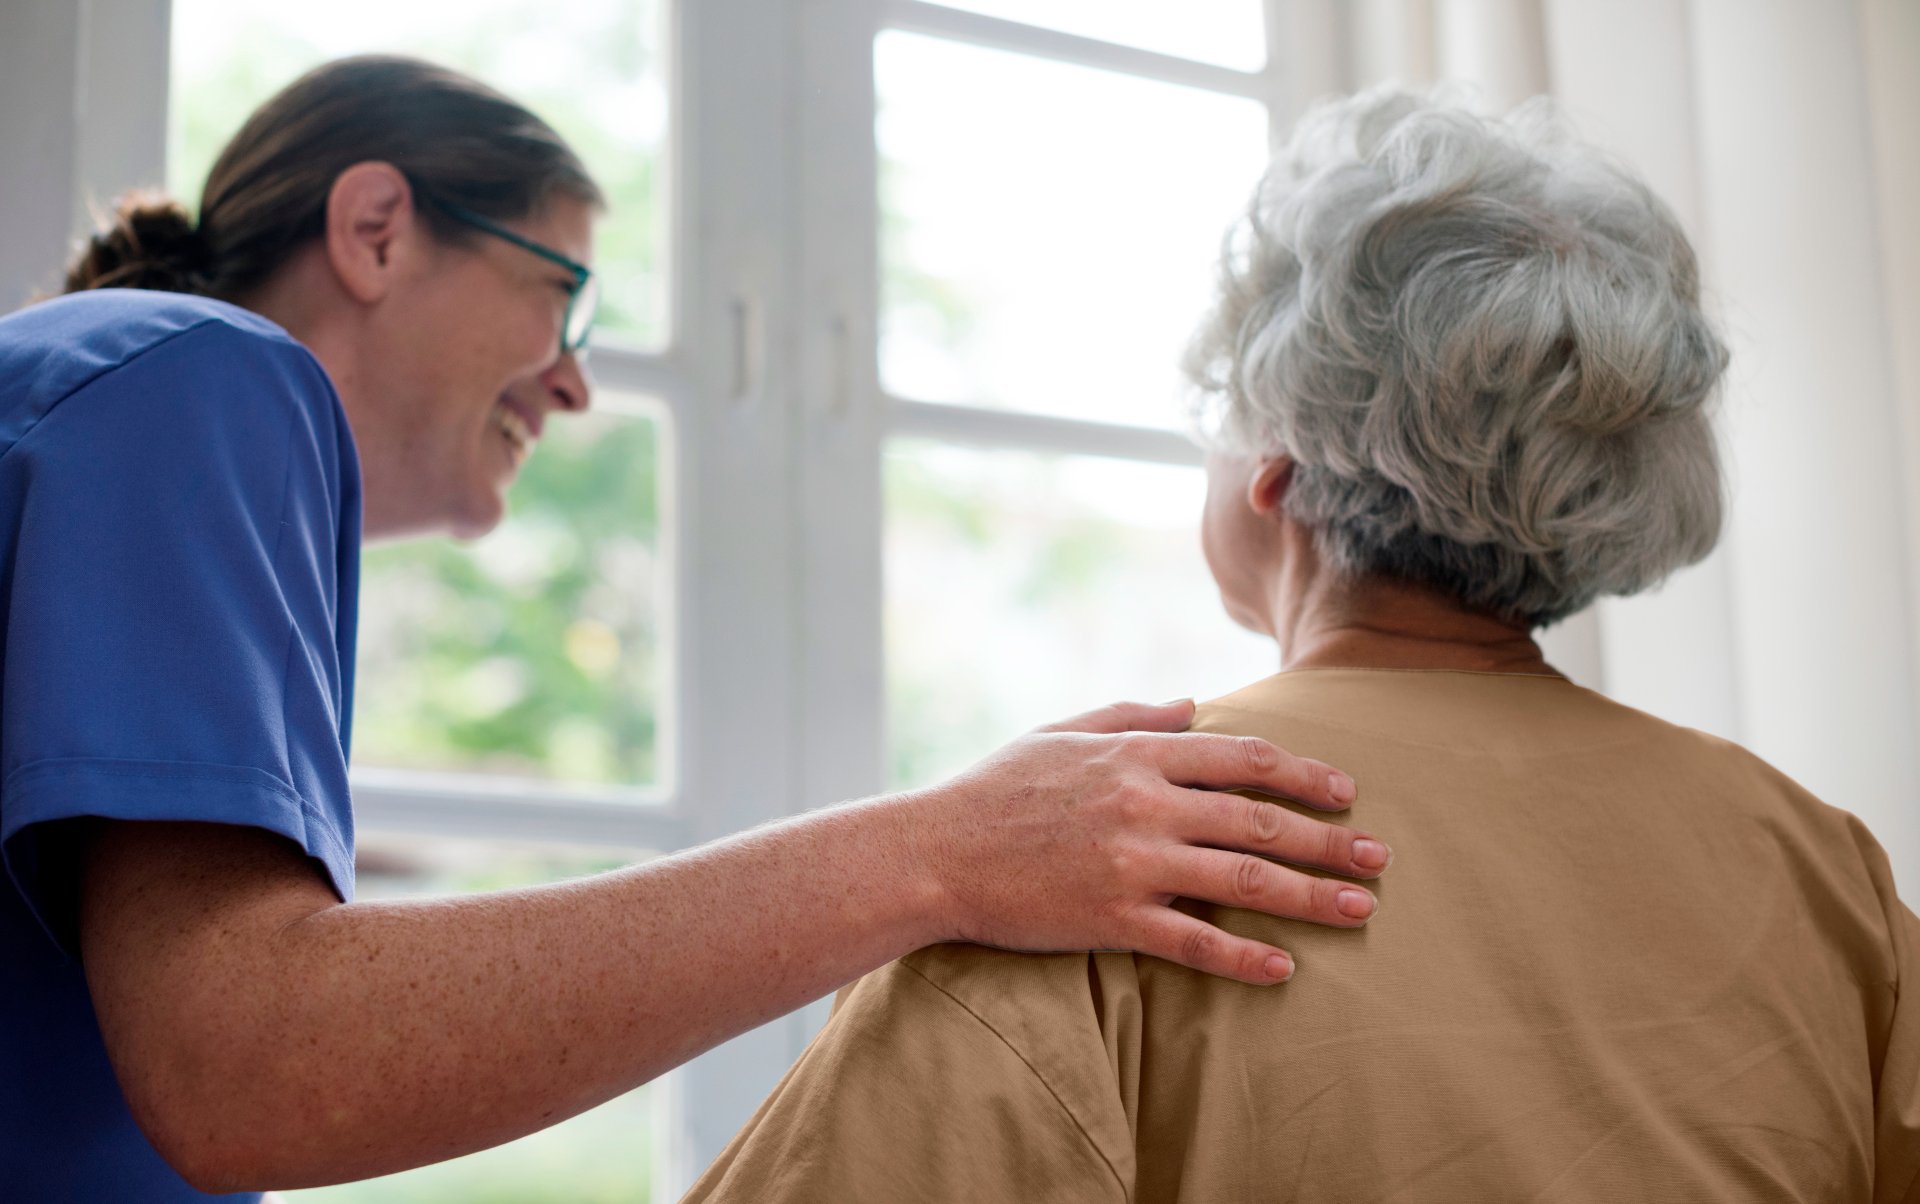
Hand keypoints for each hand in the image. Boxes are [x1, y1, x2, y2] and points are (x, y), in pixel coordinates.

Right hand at [905, 699, 1387, 984]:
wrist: (933, 852)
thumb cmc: (994, 789)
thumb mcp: (1060, 731)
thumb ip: (1130, 715)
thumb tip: (1193, 704)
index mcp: (1136, 754)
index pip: (1243, 758)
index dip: (1304, 773)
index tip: (1345, 791)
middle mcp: (1144, 804)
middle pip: (1260, 819)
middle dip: (1329, 839)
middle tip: (1379, 856)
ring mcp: (1131, 863)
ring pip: (1243, 878)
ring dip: (1310, 896)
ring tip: (1360, 908)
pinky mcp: (1112, 918)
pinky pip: (1194, 941)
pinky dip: (1243, 957)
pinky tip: (1283, 969)